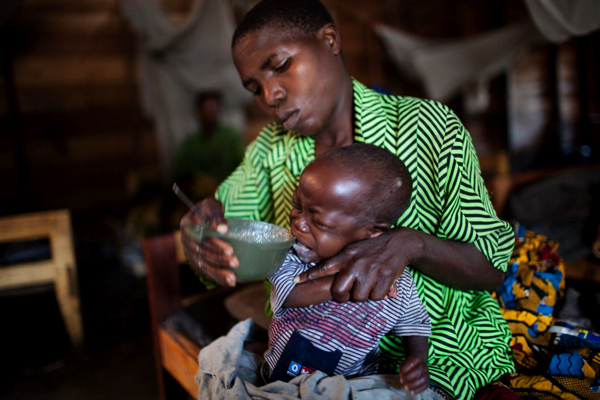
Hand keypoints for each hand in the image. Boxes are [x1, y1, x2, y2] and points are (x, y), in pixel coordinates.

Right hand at [179, 197, 238, 286]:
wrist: (209, 221)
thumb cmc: (211, 212)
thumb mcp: (212, 205)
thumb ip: (216, 214)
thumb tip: (223, 228)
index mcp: (187, 225)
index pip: (199, 234)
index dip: (213, 241)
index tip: (229, 243)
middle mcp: (186, 241)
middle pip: (201, 251)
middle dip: (218, 256)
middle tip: (234, 257)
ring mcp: (191, 254)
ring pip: (204, 264)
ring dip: (219, 271)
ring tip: (233, 276)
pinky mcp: (198, 264)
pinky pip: (208, 273)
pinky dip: (219, 278)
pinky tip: (231, 282)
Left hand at [294, 228, 419, 301]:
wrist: (399, 243)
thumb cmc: (373, 248)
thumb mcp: (354, 248)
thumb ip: (340, 260)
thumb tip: (322, 267)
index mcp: (346, 255)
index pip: (324, 266)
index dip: (309, 275)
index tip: (295, 281)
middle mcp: (355, 263)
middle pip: (340, 292)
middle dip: (343, 297)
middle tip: (348, 293)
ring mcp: (370, 271)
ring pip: (359, 297)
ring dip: (364, 295)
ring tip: (368, 283)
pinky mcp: (384, 278)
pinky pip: (375, 297)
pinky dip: (378, 295)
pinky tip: (380, 284)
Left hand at [399, 355, 428, 394]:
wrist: (418, 363)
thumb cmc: (409, 364)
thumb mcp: (404, 363)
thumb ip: (402, 368)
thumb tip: (402, 375)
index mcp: (416, 358)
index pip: (412, 362)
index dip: (406, 368)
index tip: (400, 373)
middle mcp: (423, 365)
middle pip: (418, 370)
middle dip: (409, 377)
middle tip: (401, 381)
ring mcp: (427, 373)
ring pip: (423, 379)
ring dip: (414, 384)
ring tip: (406, 388)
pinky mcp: (428, 380)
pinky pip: (425, 385)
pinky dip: (419, 390)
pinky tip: (412, 392)